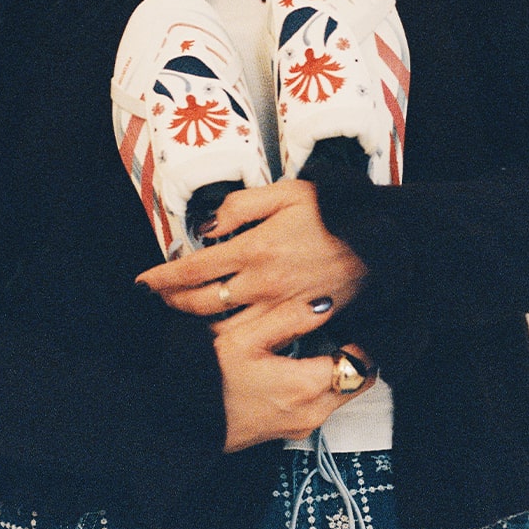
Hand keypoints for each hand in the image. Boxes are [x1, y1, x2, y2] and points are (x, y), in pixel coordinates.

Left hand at [136, 178, 367, 326]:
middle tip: (158, 298)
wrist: (384, 243)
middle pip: (202, 303)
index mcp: (255, 248)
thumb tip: (209, 227)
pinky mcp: (299, 321)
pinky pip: (256, 335)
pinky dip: (233, 332)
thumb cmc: (336, 212)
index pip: (193, 270)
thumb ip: (242, 206)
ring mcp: (281, 307)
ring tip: (184, 312)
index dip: (162, 278)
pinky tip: (226, 325)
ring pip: (225, 325)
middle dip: (172, 303)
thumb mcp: (287, 192)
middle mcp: (262, 284)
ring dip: (198, 321)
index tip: (144, 282)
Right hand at [214, 301, 373, 449]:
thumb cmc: (209, 378)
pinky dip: (323, 385)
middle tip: (345, 328)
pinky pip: (322, 405)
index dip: (364, 341)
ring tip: (323, 341)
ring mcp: (303, 425)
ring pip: (341, 395)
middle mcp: (313, 411)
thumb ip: (289, 318)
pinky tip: (302, 363)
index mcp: (307, 385)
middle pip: (357, 382)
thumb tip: (324, 303)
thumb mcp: (246, 337)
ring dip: (339, 370)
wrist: (183, 421)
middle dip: (356, 356)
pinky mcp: (291, 431)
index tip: (358, 321)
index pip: (360, 364)